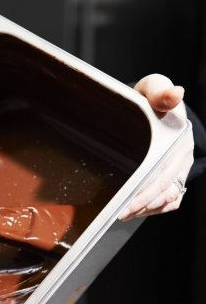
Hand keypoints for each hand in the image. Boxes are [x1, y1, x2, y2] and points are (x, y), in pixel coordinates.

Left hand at [119, 74, 192, 220]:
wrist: (153, 108)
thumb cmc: (152, 99)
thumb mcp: (153, 89)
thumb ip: (160, 90)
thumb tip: (175, 93)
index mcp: (180, 137)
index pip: (165, 169)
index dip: (148, 187)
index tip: (129, 197)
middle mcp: (183, 156)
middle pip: (164, 188)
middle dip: (141, 203)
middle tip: (119, 212)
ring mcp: (180, 169)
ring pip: (167, 197)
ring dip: (146, 209)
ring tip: (123, 215)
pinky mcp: (175, 178)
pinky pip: (169, 201)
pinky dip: (153, 209)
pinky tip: (136, 212)